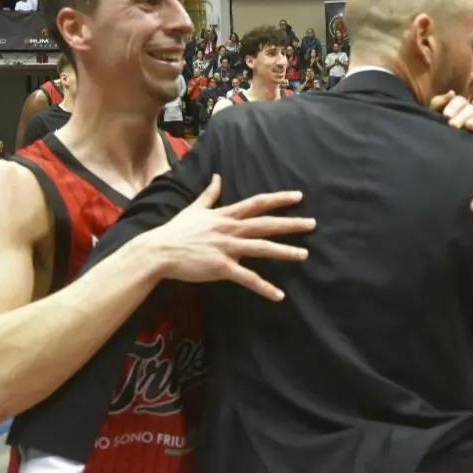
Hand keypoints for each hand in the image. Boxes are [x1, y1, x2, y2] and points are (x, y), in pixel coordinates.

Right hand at [146, 174, 314, 300]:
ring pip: (262, 248)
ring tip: (304, 255)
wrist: (159, 251)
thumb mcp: (194, 208)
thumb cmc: (176, 230)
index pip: (257, 203)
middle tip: (313, 224)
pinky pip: (247, 278)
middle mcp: (230, 229)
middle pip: (266, 224)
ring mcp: (227, 248)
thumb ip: (210, 194)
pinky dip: (264, 287)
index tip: (298, 196)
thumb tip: (217, 176)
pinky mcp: (221, 267)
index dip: (279, 199)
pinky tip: (279, 295)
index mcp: (225, 215)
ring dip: (284, 252)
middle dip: (291, 224)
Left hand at [430, 91, 472, 137]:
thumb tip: (451, 92)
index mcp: (461, 110)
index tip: (446, 116)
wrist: (453, 162)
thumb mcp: (436, 121)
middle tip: (453, 125)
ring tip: (469, 127)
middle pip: (472, 108)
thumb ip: (439, 104)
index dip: (453, 106)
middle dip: (462, 116)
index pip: (460, 101)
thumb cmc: (443, 138)